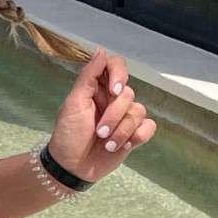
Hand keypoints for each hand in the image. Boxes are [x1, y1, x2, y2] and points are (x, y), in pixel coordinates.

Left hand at [46, 48, 155, 183]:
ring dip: (122, 131)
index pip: (116, 66)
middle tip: (99, 132)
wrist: (73, 167)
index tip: (114, 90)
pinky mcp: (134, 134)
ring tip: (107, 144)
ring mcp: (124, 116)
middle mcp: (113, 99)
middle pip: (128, 93)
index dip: (119, 74)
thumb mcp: (73, 104)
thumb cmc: (68, 134)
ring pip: (139, 112)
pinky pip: (148, 127)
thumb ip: (88, 77)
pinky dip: (137, 136)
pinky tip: (123, 146)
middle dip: (114, 116)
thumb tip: (101, 50)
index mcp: (97, 87)